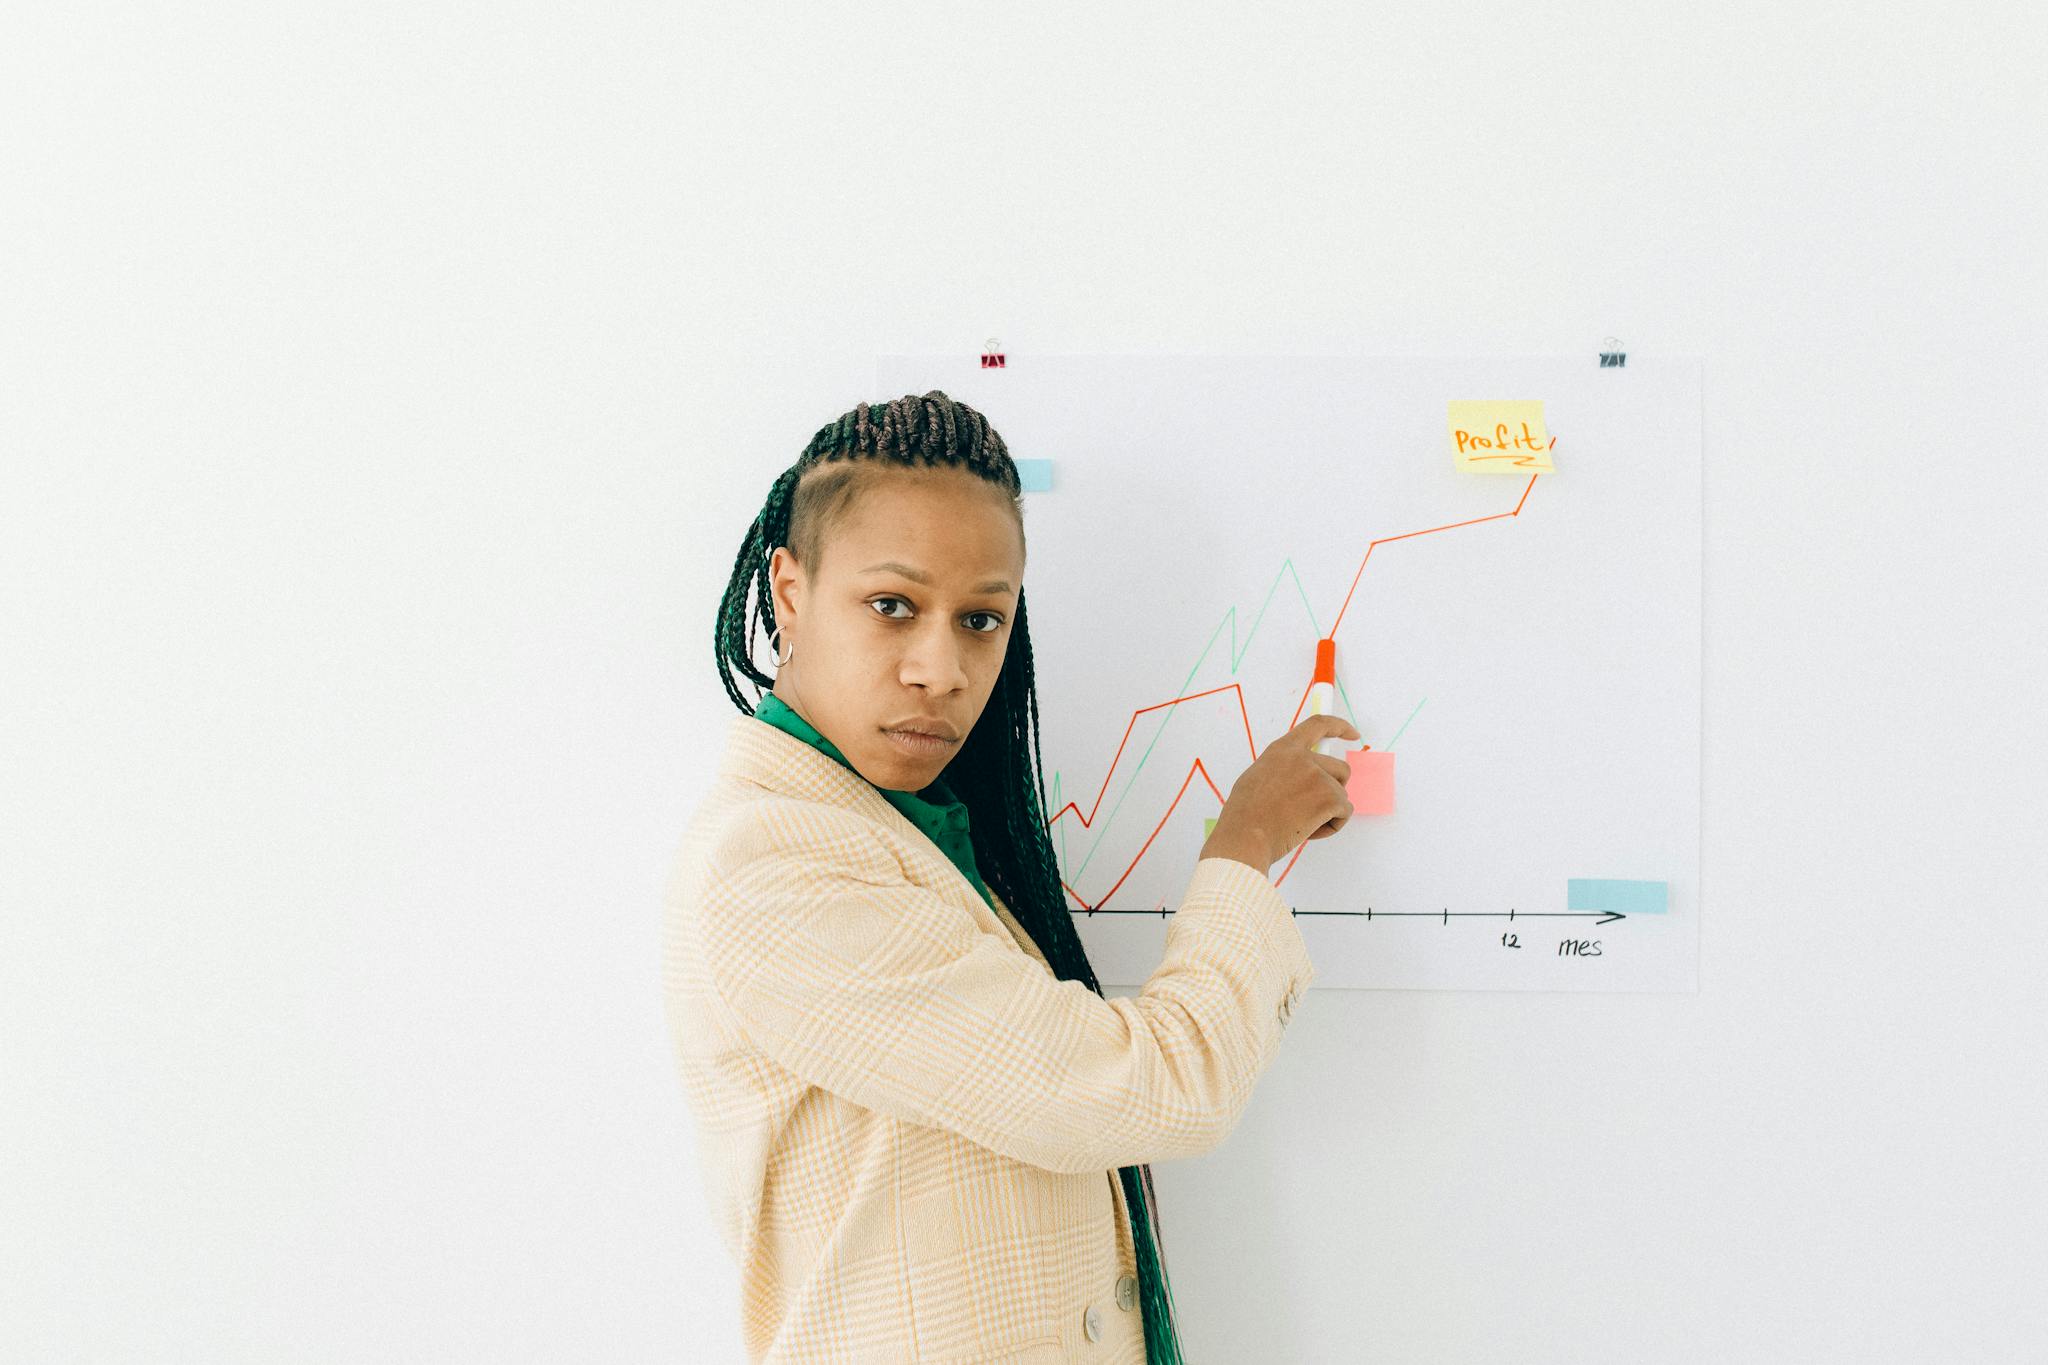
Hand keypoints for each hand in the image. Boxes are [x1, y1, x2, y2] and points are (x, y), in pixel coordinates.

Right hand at [1200, 714, 1360, 872]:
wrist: (1245, 837)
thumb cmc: (1245, 815)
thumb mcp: (1259, 776)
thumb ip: (1284, 768)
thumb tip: (1299, 777)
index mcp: (1283, 749)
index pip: (1318, 725)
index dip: (1339, 727)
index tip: (1352, 734)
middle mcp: (1303, 758)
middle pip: (1339, 768)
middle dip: (1333, 789)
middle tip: (1314, 808)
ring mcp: (1318, 777)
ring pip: (1341, 794)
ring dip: (1329, 811)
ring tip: (1302, 823)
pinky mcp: (1329, 798)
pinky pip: (1345, 812)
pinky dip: (1332, 825)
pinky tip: (1309, 832)